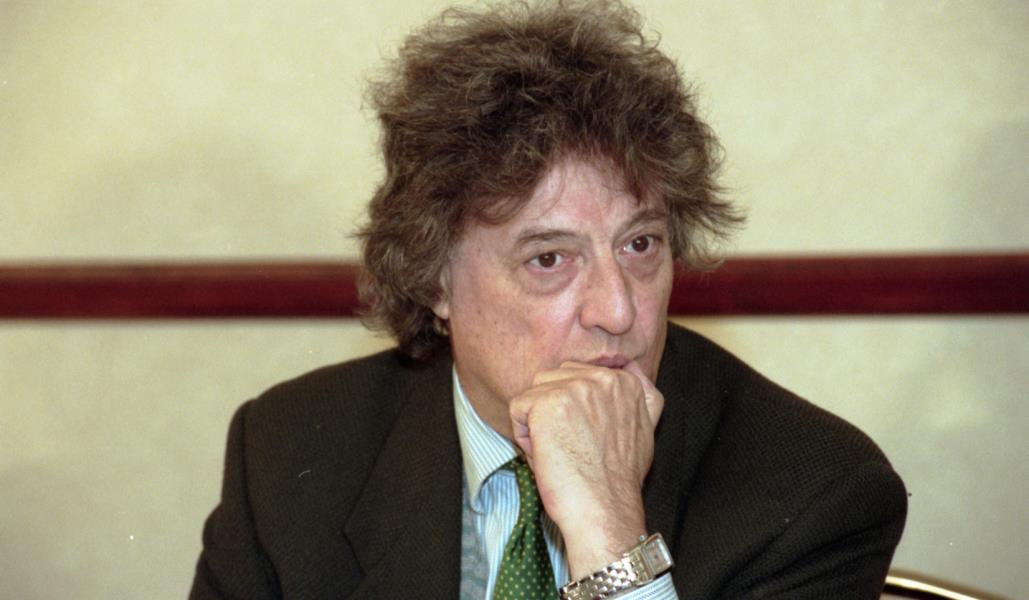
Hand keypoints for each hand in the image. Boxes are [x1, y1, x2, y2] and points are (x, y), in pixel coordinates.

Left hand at [507, 360, 663, 577]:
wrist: (604, 511)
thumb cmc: (618, 480)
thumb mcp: (645, 429)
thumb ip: (640, 396)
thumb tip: (632, 368)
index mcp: (626, 381)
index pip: (577, 375)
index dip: (575, 410)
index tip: (588, 438)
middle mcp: (603, 378)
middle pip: (554, 380)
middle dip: (554, 412)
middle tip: (573, 447)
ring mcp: (576, 388)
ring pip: (535, 393)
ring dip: (538, 423)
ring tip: (561, 451)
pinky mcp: (549, 402)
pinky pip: (518, 408)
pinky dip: (524, 436)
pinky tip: (547, 455)